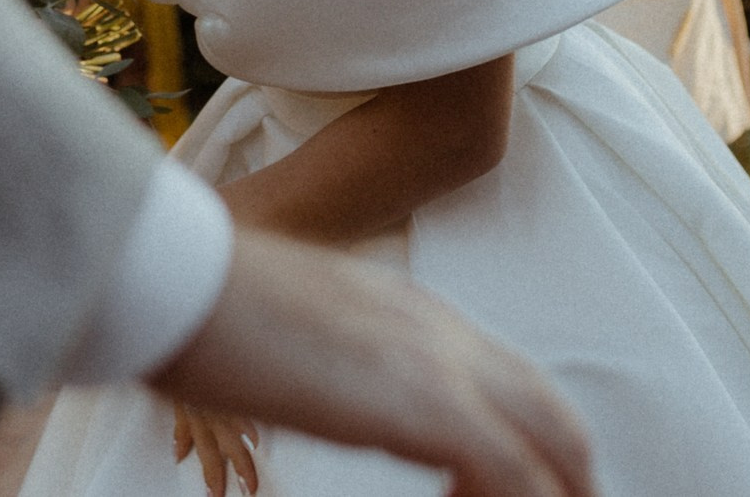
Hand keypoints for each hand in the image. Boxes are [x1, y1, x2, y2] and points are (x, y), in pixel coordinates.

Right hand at [153, 230, 594, 496]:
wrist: (183, 275)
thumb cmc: (210, 307)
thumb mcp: (298, 330)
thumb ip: (338, 357)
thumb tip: (332, 390)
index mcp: (414, 313)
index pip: (509, 380)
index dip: (524, 438)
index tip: (493, 488)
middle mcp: (442, 333)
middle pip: (553, 413)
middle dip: (566, 477)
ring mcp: (441, 365)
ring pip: (557, 444)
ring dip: (551, 493)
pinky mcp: (430, 405)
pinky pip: (518, 476)